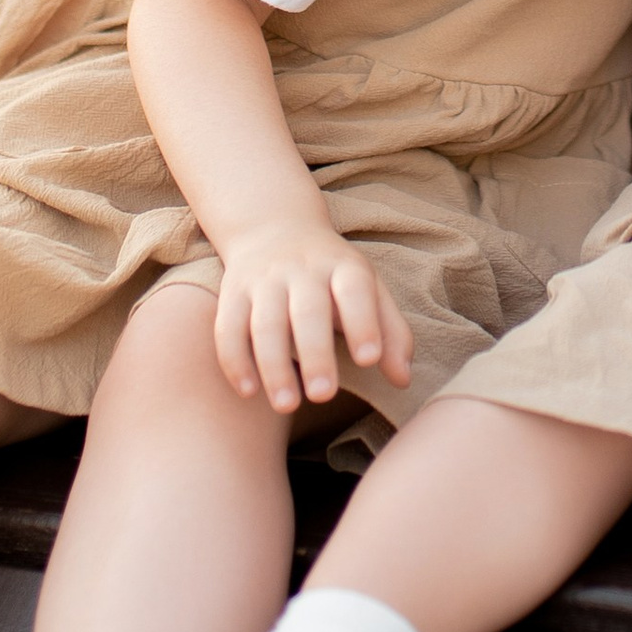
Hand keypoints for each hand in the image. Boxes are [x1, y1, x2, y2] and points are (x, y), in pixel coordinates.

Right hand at [211, 218, 412, 414]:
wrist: (273, 226)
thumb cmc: (332, 274)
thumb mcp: (368, 289)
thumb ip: (391, 332)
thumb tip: (403, 380)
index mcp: (343, 267)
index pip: (355, 291)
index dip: (363, 323)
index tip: (368, 360)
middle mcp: (302, 270)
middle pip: (308, 312)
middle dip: (315, 354)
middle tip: (324, 396)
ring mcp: (264, 280)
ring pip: (264, 323)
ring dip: (274, 366)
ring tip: (287, 406)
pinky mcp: (233, 293)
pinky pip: (228, 328)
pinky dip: (235, 361)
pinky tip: (249, 391)